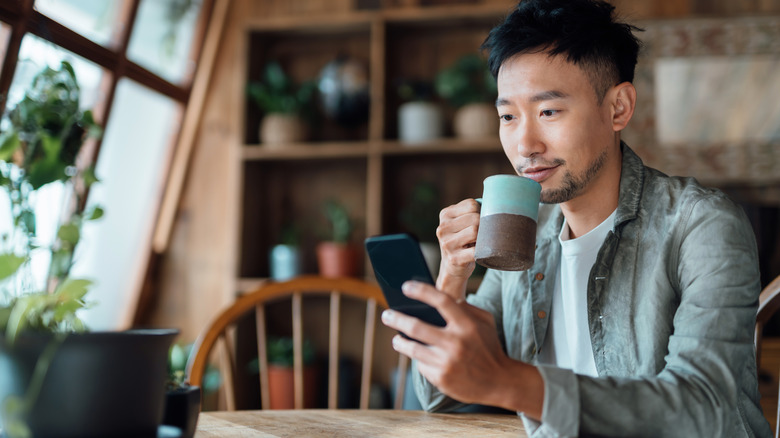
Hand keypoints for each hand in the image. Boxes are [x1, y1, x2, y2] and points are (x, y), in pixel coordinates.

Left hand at [381, 281, 542, 417]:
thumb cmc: (489, 347)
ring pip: (412, 348)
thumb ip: (466, 307)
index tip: (406, 286)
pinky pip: (422, 365)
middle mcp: (455, 343)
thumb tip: (440, 298)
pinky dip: (419, 360)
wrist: (499, 382)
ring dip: (400, 341)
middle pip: (416, 326)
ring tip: (396, 338)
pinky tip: (420, 357)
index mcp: (467, 325)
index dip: (421, 291)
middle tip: (387, 314)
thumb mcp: (485, 322)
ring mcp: (447, 363)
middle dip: (396, 318)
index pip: (441, 301)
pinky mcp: (441, 379)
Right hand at [436, 199, 480, 296]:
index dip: (481, 212)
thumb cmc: (463, 241)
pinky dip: (482, 251)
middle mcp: (442, 228)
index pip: (471, 204)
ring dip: (482, 238)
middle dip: (483, 226)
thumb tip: (494, 201)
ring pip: (475, 231)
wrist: (453, 267)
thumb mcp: (461, 223)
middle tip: (481, 235)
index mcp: (445, 215)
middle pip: (474, 218)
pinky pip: (476, 250)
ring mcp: (446, 244)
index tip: (479, 222)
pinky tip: (480, 252)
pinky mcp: (454, 258)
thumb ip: (472, 211)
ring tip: (478, 243)